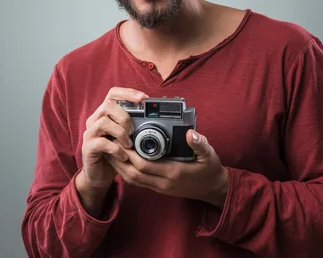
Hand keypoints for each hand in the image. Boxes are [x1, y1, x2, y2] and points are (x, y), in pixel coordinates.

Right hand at [76, 87, 147, 215]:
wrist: (100, 174)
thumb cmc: (116, 153)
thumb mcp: (127, 137)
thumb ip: (135, 126)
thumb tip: (157, 119)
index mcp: (105, 113)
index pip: (113, 93)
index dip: (128, 93)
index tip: (143, 98)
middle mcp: (95, 119)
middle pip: (108, 105)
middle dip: (125, 116)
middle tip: (134, 130)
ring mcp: (90, 133)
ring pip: (104, 122)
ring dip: (120, 132)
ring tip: (129, 144)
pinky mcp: (88, 147)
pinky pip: (101, 142)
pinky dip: (116, 149)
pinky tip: (123, 155)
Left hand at [108, 129, 228, 208]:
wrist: (213, 188)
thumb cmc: (210, 169)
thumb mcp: (209, 154)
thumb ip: (200, 143)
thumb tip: (190, 133)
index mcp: (174, 172)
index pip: (145, 165)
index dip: (130, 155)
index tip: (121, 141)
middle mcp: (164, 182)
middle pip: (133, 174)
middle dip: (119, 160)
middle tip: (109, 144)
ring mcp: (161, 187)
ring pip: (133, 180)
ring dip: (119, 167)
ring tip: (109, 152)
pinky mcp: (159, 188)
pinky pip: (138, 182)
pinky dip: (127, 172)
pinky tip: (121, 161)